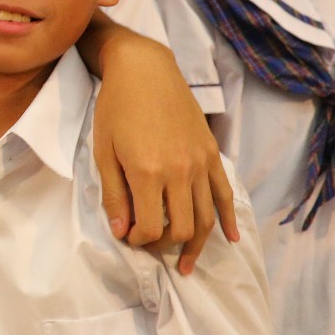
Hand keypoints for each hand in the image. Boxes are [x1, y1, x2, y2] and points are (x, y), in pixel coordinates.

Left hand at [90, 26, 238, 270]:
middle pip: (182, 229)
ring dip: (196, 244)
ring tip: (187, 263)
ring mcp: (200, 163)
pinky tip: (231, 238)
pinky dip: (229, 219)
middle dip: (164, 245)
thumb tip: (122, 233)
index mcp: (148, 173)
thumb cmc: (116, 109)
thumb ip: (114, 195)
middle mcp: (179, 171)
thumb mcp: (104, 152)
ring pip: (206, 218)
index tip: (129, 237)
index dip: (139, 241)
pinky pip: (225, 193)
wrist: (144, 70)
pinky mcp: (211, 153)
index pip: (150, 228)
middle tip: (150, 244)